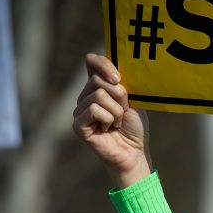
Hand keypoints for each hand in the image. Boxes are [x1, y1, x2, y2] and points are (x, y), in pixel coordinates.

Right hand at [72, 53, 150, 187]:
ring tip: (117, 123)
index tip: (119, 78)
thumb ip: (121, 84)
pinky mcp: (78, 124)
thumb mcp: (133, 100)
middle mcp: (86, 96)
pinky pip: (94, 110)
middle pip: (99, 80)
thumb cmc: (134, 126)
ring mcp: (80, 110)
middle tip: (123, 112)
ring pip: (99, 96)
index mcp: (98, 86)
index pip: (91, 61)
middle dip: (119, 96)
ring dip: (117, 111)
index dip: (103, 63)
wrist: (134, 151)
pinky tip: (108, 129)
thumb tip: (114, 73)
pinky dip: (108, 119)